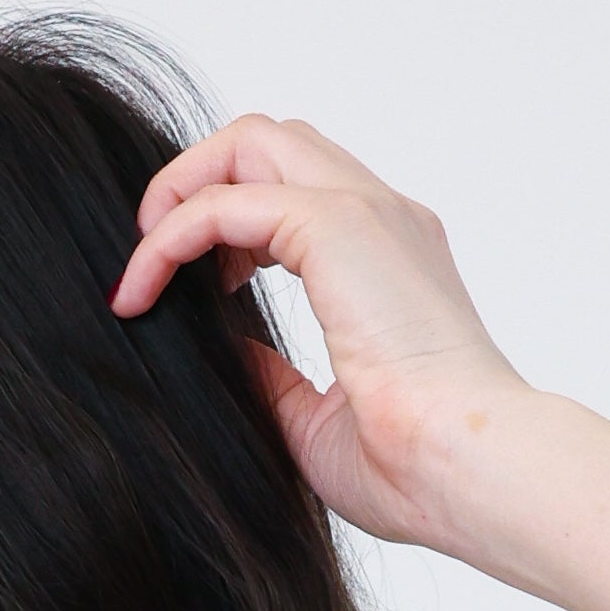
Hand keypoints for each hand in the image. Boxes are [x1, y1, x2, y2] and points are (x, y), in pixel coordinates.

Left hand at [111, 115, 528, 549]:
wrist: (466, 470)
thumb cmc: (414, 467)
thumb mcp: (314, 419)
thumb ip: (271, 375)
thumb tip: (223, 353)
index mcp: (390, 258)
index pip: (298, 189)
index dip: (231, 224)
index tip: (195, 290)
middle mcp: (382, 218)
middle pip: (270, 142)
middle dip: (198, 183)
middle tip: (153, 260)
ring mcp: (365, 212)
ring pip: (249, 141)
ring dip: (182, 190)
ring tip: (142, 264)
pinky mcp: (336, 226)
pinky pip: (225, 201)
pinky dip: (172, 233)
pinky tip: (143, 287)